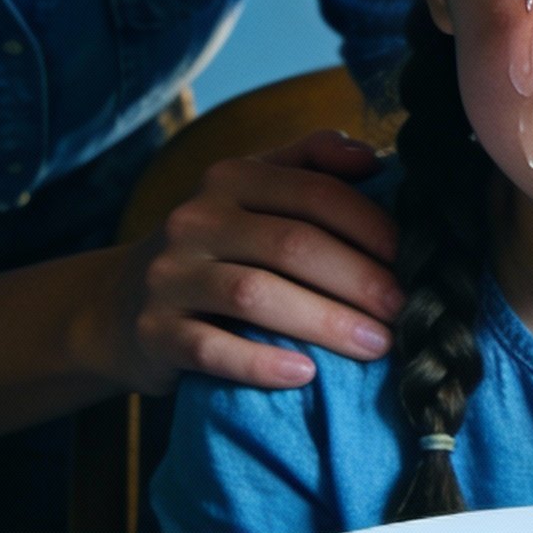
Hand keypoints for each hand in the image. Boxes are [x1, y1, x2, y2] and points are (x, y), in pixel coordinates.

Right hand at [106, 130, 403, 393]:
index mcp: (231, 178)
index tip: (414, 258)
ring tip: (376, 345)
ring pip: (256, 293)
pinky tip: (305, 375)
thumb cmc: (213, 248)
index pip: (315, 193)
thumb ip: (310, 162)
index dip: (371, 225)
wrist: (117, 306)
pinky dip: (261, 363)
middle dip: (360, 279)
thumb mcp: (251, 191)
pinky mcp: (154, 331)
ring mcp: (170, 275)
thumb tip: (374, 156)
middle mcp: (196, 219)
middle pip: (293, 244)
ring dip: (326, 321)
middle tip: (406, 310)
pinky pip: (211, 348)